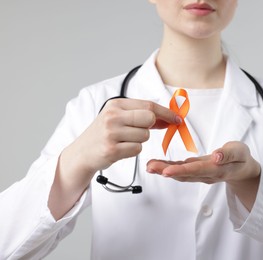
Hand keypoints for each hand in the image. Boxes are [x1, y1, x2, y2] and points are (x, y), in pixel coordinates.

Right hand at [66, 98, 181, 174]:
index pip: (149, 105)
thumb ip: (140, 114)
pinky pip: (137, 149)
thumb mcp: (118, 117)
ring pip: (145, 135)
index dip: (166, 112)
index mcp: (115, 105)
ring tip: (124, 141)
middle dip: (150, 126)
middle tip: (139, 130)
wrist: (82, 153)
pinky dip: (133, 151)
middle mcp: (112, 116)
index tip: (177, 119)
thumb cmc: (103, 134)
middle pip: (149, 118)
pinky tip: (120, 149)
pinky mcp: (111, 149)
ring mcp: (111, 133)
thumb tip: (168, 117)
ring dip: (139, 140)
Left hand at [146, 141, 260, 184]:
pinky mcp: (195, 170)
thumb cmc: (241, 158)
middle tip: (150, 167)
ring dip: (163, 170)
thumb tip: (216, 157)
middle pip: (183, 174)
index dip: (180, 170)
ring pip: (179, 174)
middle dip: (165, 170)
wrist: (242, 169)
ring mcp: (199, 174)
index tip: (166, 171)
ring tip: (149, 166)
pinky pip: (180, 170)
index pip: (196, 170)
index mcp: (216, 170)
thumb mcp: (240, 152)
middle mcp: (205, 175)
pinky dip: (168, 167)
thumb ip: (228, 154)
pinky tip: (157, 164)